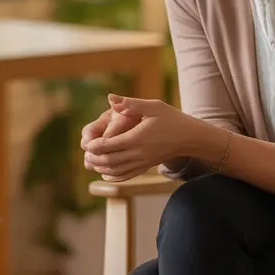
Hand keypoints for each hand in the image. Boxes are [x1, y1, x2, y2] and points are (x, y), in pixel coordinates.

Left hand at [82, 93, 209, 181]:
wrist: (190, 137)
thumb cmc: (171, 119)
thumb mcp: (152, 106)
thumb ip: (130, 103)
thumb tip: (110, 98)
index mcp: (137, 138)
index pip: (109, 146)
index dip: (94, 146)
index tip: (86, 143)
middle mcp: (138, 153)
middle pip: (109, 161)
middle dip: (94, 159)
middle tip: (85, 154)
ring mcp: (142, 163)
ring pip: (116, 171)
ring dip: (101, 168)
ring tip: (91, 163)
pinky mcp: (146, 167)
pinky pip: (126, 176)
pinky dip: (113, 176)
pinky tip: (105, 174)